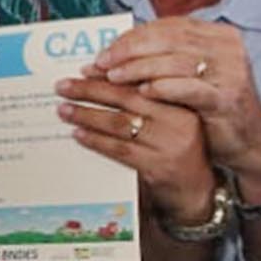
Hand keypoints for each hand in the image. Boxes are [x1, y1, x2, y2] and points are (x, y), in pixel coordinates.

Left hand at [57, 76, 216, 221]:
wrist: (197, 191)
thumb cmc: (179, 151)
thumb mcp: (172, 121)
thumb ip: (148, 103)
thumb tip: (104, 81)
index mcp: (181, 103)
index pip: (140, 82)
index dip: (110, 75)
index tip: (85, 69)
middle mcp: (177, 121)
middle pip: (126, 99)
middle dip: (91, 90)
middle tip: (64, 86)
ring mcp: (168, 145)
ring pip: (119, 124)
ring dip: (87, 116)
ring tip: (65, 110)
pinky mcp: (156, 167)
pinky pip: (119, 150)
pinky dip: (96, 141)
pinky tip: (79, 134)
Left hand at [88, 17, 260, 197]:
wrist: (249, 142)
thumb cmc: (212, 107)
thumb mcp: (192, 75)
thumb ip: (165, 58)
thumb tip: (115, 52)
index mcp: (216, 35)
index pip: (166, 27)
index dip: (131, 37)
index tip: (104, 51)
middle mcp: (225, 47)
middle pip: (167, 40)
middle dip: (128, 51)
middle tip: (99, 63)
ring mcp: (229, 71)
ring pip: (174, 62)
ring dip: (138, 68)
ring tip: (111, 78)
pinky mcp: (227, 97)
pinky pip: (190, 88)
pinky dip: (163, 88)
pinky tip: (141, 92)